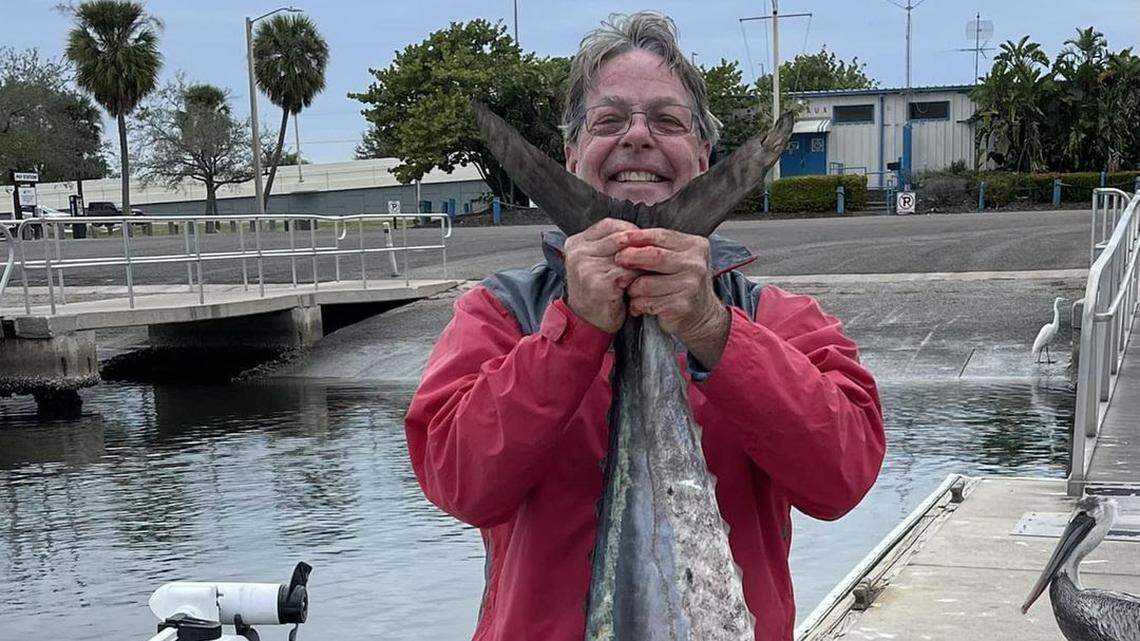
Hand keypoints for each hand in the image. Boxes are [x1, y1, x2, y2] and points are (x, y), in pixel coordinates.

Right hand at [563, 218, 640, 332]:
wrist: (587, 322)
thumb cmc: (598, 290)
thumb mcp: (597, 261)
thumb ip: (611, 245)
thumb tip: (642, 233)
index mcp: (576, 243)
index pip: (609, 225)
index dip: (630, 230)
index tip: (643, 241)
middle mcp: (578, 252)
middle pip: (619, 238)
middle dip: (638, 247)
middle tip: (653, 256)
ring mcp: (586, 267)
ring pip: (626, 254)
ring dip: (641, 262)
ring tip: (648, 271)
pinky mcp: (598, 282)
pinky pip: (628, 272)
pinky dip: (639, 277)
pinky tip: (641, 284)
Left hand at [615, 228, 730, 367]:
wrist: (702, 315)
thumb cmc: (683, 283)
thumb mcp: (678, 259)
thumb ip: (659, 248)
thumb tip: (626, 238)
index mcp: (695, 247)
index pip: (662, 236)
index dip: (638, 236)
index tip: (621, 238)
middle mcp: (695, 264)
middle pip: (654, 256)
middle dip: (631, 257)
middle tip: (618, 259)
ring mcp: (690, 286)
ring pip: (646, 283)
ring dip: (633, 288)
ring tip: (633, 291)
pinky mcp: (681, 306)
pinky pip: (647, 302)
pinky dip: (637, 304)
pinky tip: (639, 306)